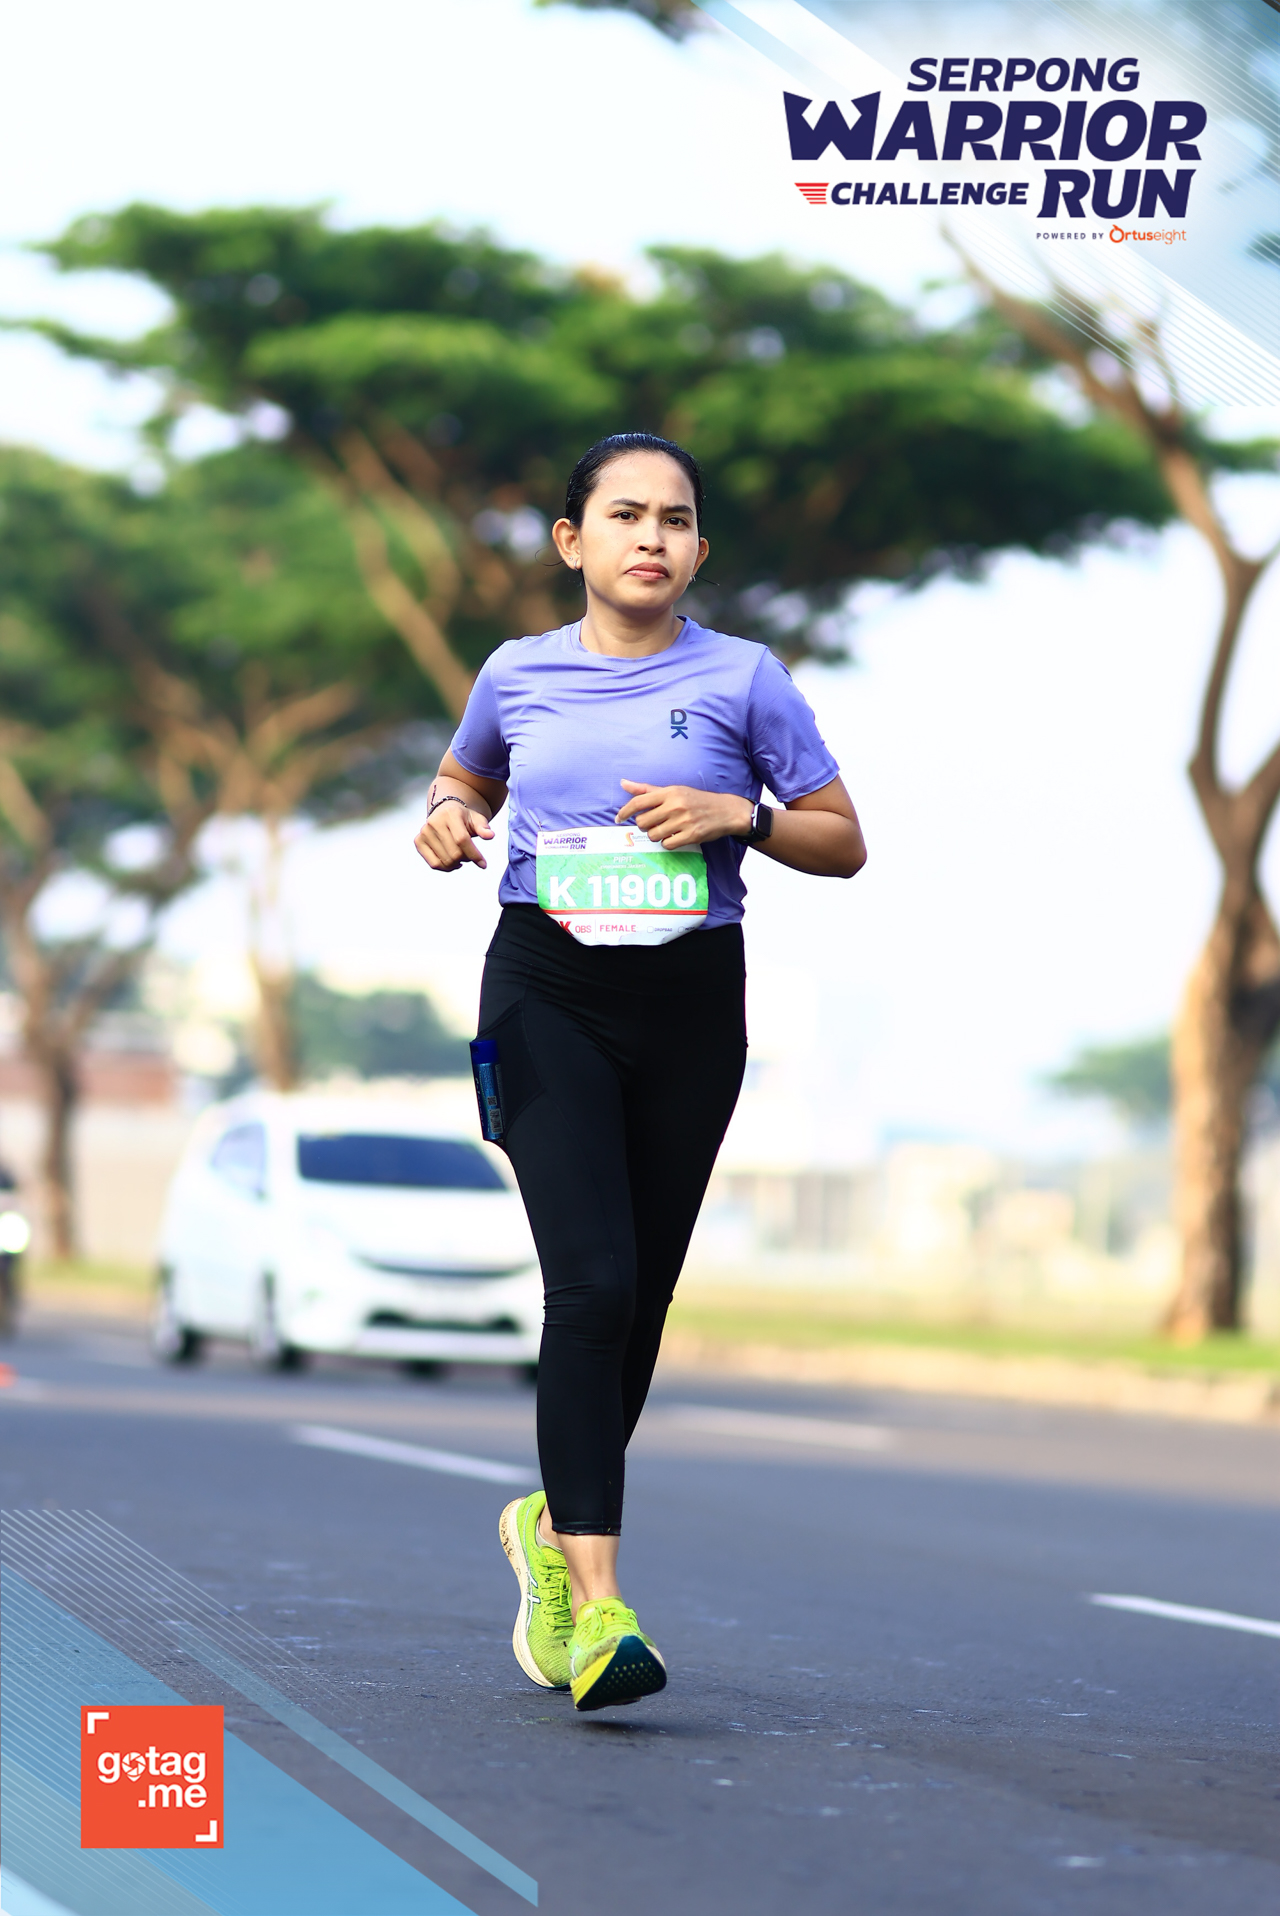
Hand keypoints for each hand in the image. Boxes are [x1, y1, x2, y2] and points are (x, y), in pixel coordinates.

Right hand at [414, 798, 494, 871]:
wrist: (444, 812)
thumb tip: (490, 835)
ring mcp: (424, 832)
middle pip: (454, 853)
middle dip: (466, 859)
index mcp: (450, 814)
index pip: (462, 839)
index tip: (483, 865)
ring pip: (444, 861)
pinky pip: (434, 864)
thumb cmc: (463, 818)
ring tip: (462, 858)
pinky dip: (446, 868)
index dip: (474, 854)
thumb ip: (483, 828)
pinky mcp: (418, 841)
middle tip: (471, 856)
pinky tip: (453, 863)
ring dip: (457, 864)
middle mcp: (434, 822)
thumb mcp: (476, 819)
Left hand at [615, 780, 751, 848]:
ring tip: (666, 829)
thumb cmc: (696, 800)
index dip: (625, 811)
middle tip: (654, 823)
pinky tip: (675, 836)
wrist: (725, 810)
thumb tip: (623, 783)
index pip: (639, 802)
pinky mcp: (691, 835)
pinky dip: (668, 843)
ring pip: (654, 835)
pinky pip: (667, 844)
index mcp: (670, 792)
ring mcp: (683, 821)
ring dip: (656, 835)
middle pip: (643, 823)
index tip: (618, 818)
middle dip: (645, 826)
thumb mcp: (674, 790)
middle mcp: (676, 806)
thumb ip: (647, 790)